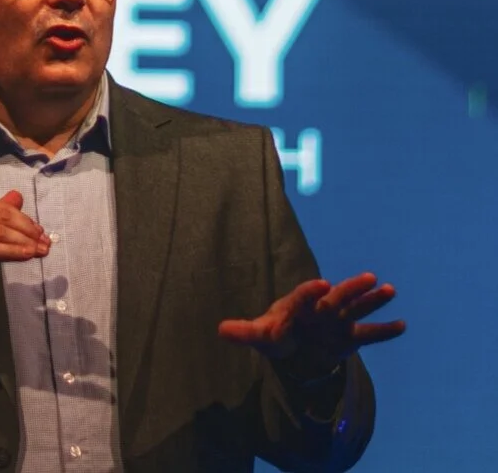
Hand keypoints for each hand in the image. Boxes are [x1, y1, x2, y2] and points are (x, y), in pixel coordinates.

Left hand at [217, 272, 405, 373]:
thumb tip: (221, 330)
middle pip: (336, 297)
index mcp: (296, 305)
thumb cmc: (276, 334)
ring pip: (356, 309)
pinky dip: (384, 331)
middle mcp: (320, 309)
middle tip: (368, 277)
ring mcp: (336, 322)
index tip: (322, 284)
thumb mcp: (260, 335)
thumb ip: (244, 331)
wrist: (292, 346)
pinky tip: (402, 325)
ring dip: (372, 301)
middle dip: (350, 288)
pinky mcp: (348, 337)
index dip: (310, 291)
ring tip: (389, 289)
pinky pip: (368, 334)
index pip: (303, 296)